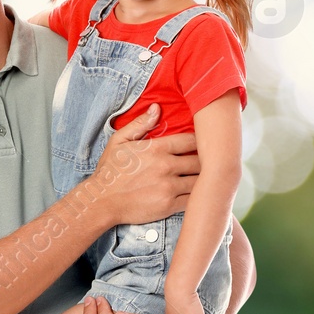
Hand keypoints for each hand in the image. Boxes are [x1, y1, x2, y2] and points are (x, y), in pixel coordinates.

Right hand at [85, 105, 198, 226]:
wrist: (100, 201)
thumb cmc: (110, 171)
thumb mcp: (119, 141)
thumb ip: (140, 124)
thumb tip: (157, 108)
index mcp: (156, 148)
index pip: (192, 140)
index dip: (202, 141)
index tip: (204, 143)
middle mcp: (165, 166)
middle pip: (201, 160)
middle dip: (208, 160)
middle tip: (212, 161)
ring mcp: (168, 187)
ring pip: (201, 180)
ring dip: (207, 178)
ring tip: (210, 177)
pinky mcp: (169, 205)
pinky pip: (194, 199)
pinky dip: (199, 196)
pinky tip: (200, 193)